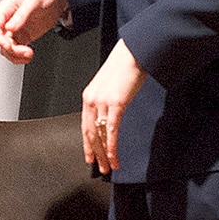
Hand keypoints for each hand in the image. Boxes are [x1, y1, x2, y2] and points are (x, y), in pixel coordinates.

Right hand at [0, 0, 68, 64]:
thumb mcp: (33, 0)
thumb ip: (21, 14)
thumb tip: (10, 28)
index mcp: (6, 9)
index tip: (8, 45)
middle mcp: (8, 21)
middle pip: (0, 41)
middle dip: (10, 49)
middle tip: (24, 51)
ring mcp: (16, 30)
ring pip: (7, 48)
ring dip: (16, 55)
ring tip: (28, 54)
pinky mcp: (24, 36)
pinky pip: (17, 50)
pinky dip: (21, 56)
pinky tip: (29, 55)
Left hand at [80, 40, 146, 172]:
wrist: (133, 52)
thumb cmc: (125, 65)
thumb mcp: (111, 85)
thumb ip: (107, 100)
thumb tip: (111, 115)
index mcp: (89, 96)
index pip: (85, 125)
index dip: (87, 144)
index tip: (90, 157)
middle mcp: (92, 100)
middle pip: (91, 133)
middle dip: (95, 153)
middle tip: (99, 167)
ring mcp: (102, 102)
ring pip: (100, 135)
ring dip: (104, 154)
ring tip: (108, 167)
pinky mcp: (116, 104)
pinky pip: (112, 130)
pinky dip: (112, 147)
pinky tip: (114, 157)